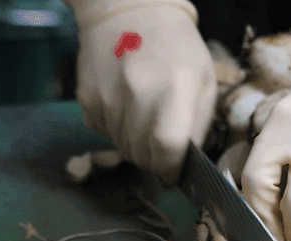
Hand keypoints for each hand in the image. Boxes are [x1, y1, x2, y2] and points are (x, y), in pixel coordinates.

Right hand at [73, 2, 215, 183]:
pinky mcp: (87, 98)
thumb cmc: (177, 49)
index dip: (170, 167)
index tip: (173, 173)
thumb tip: (183, 163)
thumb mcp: (203, 81)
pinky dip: (116, 130)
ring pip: (121, 148)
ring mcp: (108, 97)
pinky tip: (125, 106)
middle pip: (142, 155)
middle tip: (162, 146)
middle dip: (154, 160)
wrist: (130, 12)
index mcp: (174, 88)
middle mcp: (138, 93)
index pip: (168, 146)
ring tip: (145, 118)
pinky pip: (102, 133)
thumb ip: (197, 125)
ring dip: (135, 146)